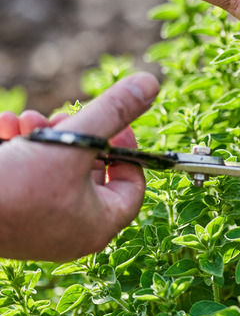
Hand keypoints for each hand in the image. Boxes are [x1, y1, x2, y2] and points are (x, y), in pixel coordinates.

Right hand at [0, 72, 158, 260]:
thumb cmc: (16, 187)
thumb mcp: (74, 140)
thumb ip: (114, 111)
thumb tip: (150, 84)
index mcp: (98, 224)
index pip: (133, 185)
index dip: (126, 148)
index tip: (112, 124)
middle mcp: (71, 231)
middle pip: (90, 173)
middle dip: (75, 136)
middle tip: (60, 117)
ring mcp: (38, 226)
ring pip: (54, 170)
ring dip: (41, 137)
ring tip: (25, 121)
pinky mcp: (11, 216)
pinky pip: (25, 178)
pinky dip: (17, 149)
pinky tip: (4, 129)